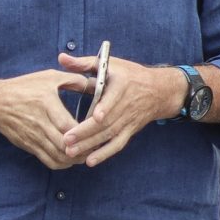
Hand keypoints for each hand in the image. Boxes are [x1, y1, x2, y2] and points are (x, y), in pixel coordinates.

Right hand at [0, 68, 89, 169]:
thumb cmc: (24, 87)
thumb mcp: (49, 77)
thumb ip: (74, 80)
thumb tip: (95, 84)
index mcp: (46, 104)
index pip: (68, 126)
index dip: (84, 132)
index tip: (97, 131)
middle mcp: (40, 124)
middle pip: (65, 146)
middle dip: (83, 149)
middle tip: (97, 144)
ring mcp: (34, 138)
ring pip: (59, 157)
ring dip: (75, 158)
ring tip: (88, 153)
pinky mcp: (30, 146)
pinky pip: (49, 161)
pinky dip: (63, 163)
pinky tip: (72, 157)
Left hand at [57, 52, 183, 166]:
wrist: (158, 91)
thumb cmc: (129, 74)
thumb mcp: (109, 63)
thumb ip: (83, 63)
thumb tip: (61, 58)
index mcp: (122, 85)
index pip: (114, 98)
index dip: (106, 108)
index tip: (95, 116)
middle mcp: (126, 105)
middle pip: (107, 122)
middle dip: (86, 132)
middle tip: (66, 140)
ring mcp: (128, 121)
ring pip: (109, 135)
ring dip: (90, 145)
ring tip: (71, 152)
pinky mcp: (129, 131)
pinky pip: (117, 144)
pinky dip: (105, 154)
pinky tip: (90, 161)